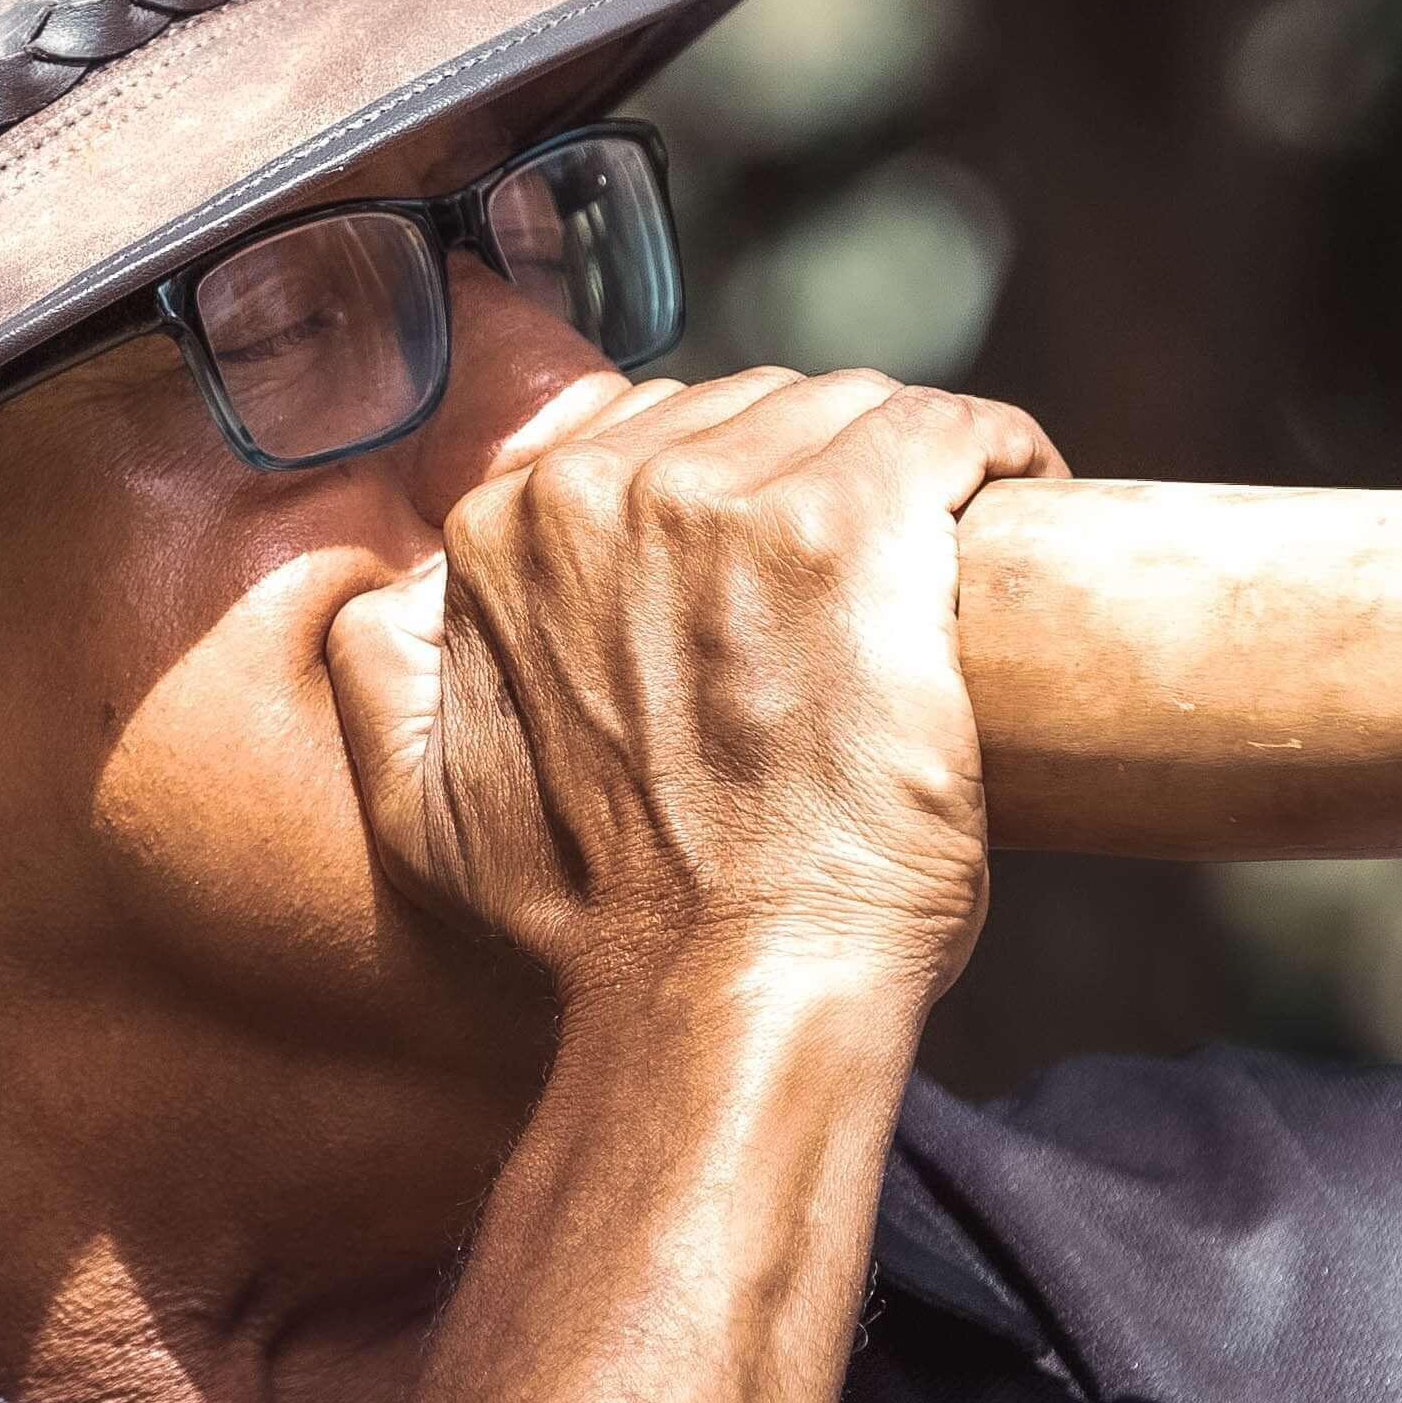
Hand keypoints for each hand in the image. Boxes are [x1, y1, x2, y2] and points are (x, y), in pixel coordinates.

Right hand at [327, 367, 1062, 1018]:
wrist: (717, 995)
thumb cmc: (597, 925)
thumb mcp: (420, 804)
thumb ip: (381, 675)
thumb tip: (395, 598)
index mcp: (513, 533)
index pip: (656, 431)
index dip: (737, 476)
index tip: (789, 538)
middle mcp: (611, 494)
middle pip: (758, 408)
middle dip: (823, 464)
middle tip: (888, 550)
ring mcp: (737, 507)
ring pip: (855, 411)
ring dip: (912, 459)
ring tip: (962, 531)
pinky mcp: (857, 537)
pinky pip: (944, 433)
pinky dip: (993, 450)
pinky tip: (1020, 486)